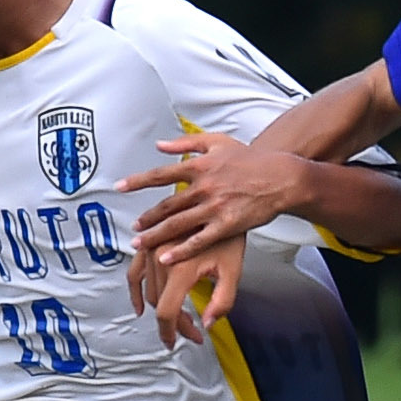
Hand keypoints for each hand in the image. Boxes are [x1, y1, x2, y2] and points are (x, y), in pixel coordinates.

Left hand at [118, 133, 306, 265]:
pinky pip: (199, 240)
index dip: (138, 182)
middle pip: (166, 205)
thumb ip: (186, 143)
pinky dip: (181, 250)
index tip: (119, 187)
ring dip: (155, 235)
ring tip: (139, 245)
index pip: (161, 175)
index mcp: (199, 166)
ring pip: (178, 224)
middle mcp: (204, 186)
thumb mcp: (218, 142)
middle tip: (132, 229)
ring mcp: (215, 207)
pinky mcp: (227, 224)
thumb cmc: (251, 159)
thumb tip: (160, 145)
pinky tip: (166, 258)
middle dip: (146, 219)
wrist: (281, 176)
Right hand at [130, 236, 246, 348]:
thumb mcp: (233, 270)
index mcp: (180, 268)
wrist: (222, 202)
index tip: (185, 339)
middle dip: (174, 322)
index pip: (168, 312)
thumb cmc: (230, 234)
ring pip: (148, 291)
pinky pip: (134, 272)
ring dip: (160, 309)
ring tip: (177, 319)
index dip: (176, 332)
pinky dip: (135, 291)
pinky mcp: (148, 243)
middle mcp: (160, 258)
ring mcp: (151, 250)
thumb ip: (222, 302)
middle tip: (191, 329)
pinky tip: (139, 305)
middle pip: (158, 303)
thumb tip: (207, 324)